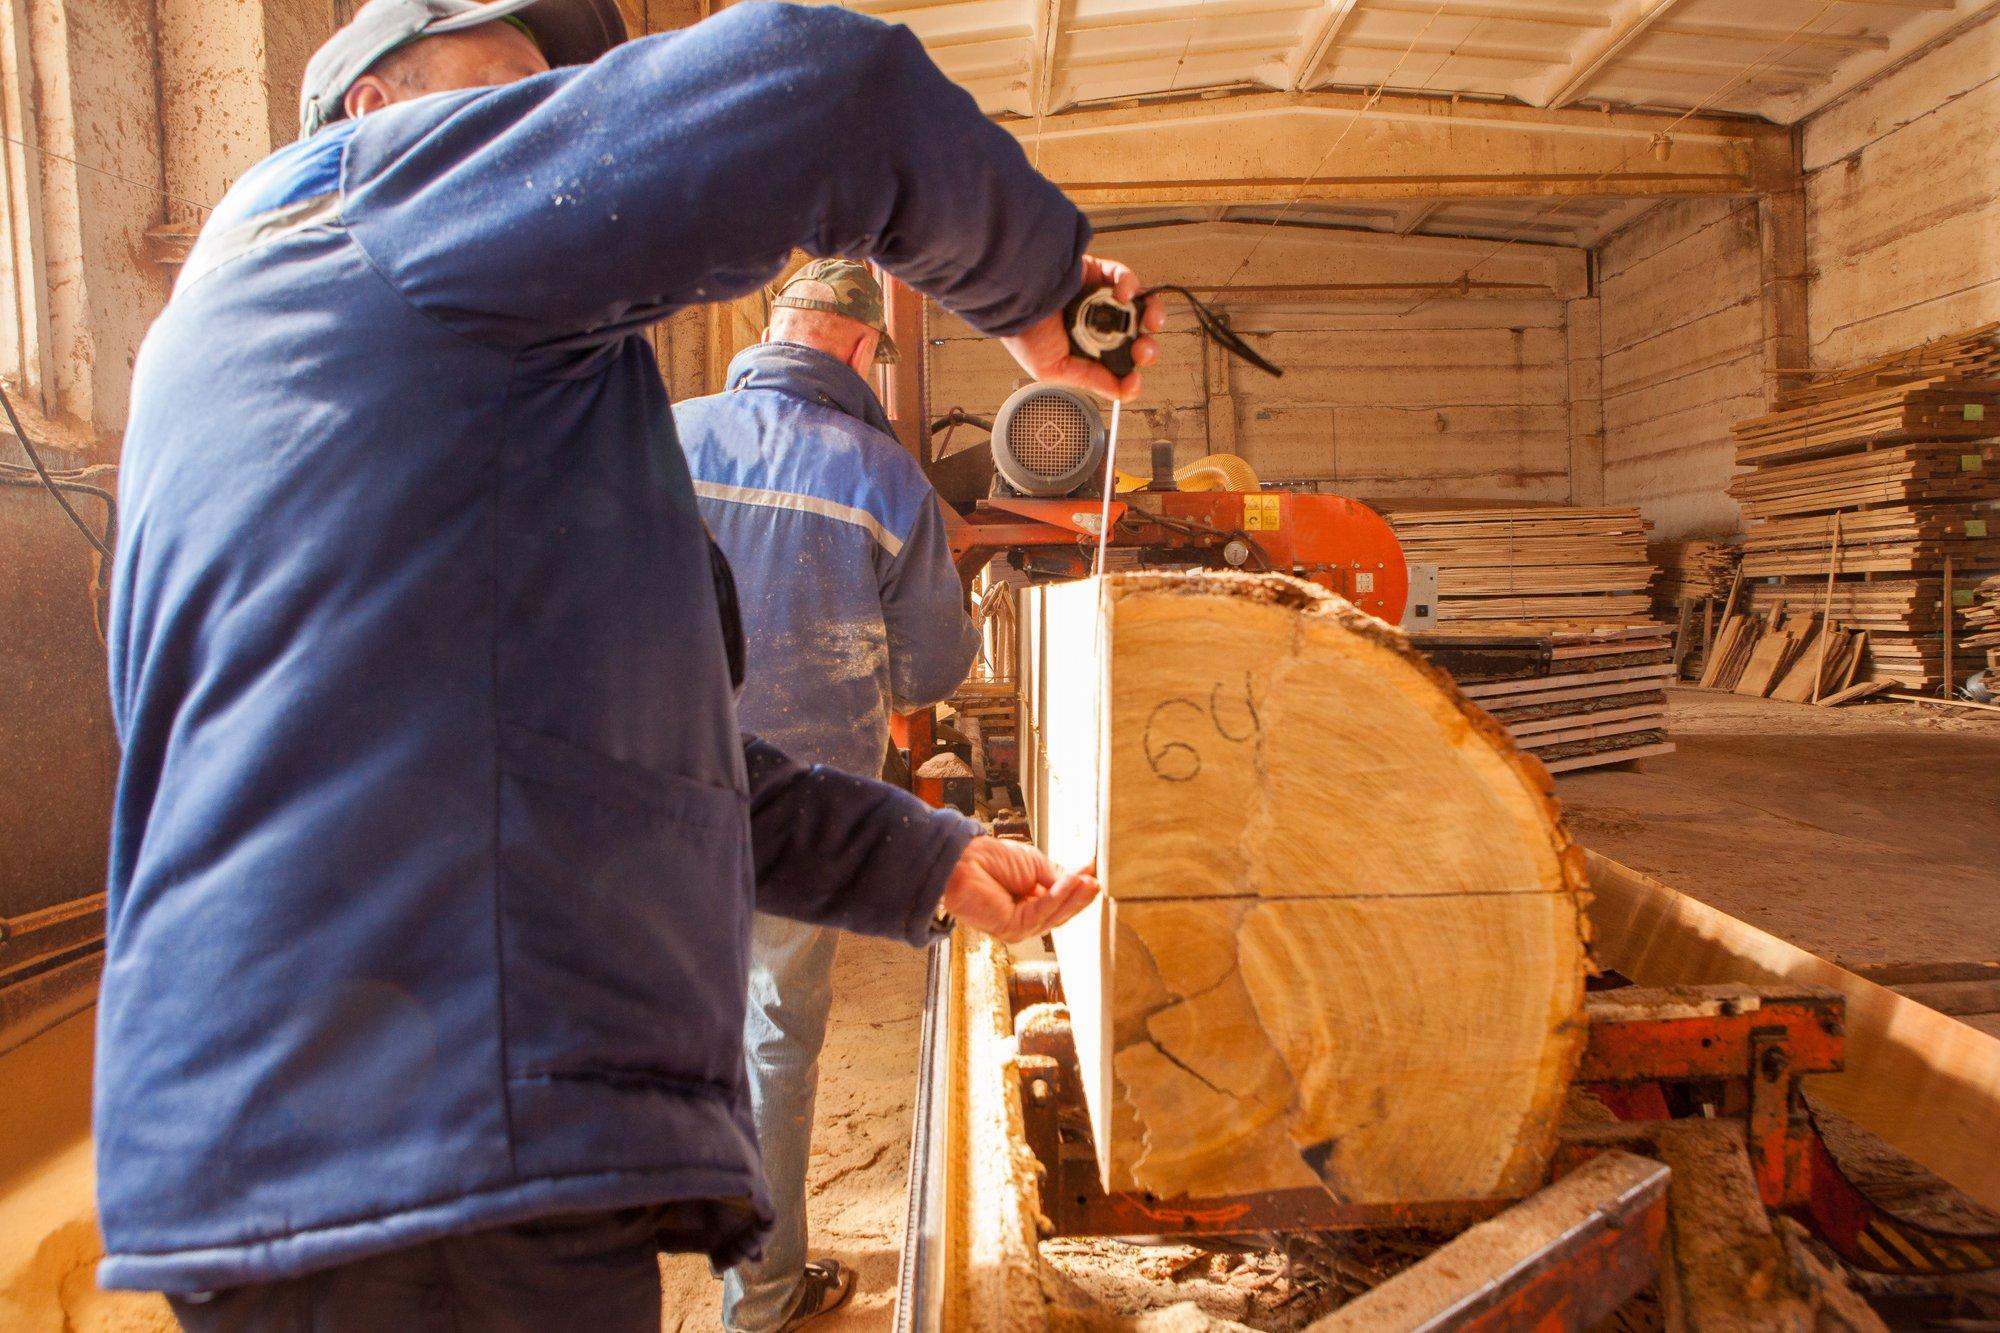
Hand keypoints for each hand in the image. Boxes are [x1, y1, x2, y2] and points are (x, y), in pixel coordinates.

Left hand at [940, 837, 1099, 943]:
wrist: (963, 860)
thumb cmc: (990, 859)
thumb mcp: (1034, 864)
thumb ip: (1056, 879)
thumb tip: (1075, 885)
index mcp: (1027, 902)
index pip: (1058, 902)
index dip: (1077, 890)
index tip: (1093, 876)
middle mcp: (1023, 918)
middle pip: (1060, 913)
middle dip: (1079, 897)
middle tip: (1096, 882)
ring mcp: (1018, 926)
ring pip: (1054, 915)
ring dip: (1073, 897)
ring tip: (1088, 882)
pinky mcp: (1012, 928)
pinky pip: (1042, 912)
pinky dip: (1058, 897)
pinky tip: (1071, 883)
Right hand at [999, 255, 1165, 402]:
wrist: (1014, 297)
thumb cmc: (1023, 333)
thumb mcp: (1054, 371)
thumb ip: (1090, 379)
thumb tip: (1124, 392)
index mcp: (1086, 349)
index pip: (1119, 362)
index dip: (1132, 369)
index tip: (1134, 377)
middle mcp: (1096, 324)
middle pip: (1136, 336)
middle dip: (1147, 347)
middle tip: (1142, 351)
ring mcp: (1100, 298)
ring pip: (1139, 307)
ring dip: (1151, 315)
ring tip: (1149, 322)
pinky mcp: (1100, 273)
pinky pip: (1125, 279)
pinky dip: (1131, 286)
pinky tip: (1123, 295)